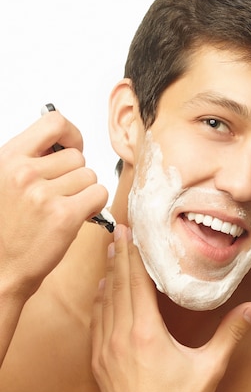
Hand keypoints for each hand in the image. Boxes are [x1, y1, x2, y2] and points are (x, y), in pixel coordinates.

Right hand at [0, 110, 107, 300]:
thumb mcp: (6, 182)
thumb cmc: (7, 229)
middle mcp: (23, 173)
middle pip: (77, 157)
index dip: (71, 134)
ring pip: (90, 177)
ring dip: (85, 193)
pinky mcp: (64, 216)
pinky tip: (78, 216)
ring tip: (65, 208)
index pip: (53, 123)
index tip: (72, 147)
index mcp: (8, 159)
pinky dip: (95, 206)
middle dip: (76, 176)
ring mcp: (43, 194)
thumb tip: (65, 143)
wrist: (2, 268)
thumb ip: (31, 160)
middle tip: (62, 195)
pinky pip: (98, 195)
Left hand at [90, 224, 250, 391]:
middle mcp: (120, 338)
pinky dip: (99, 304)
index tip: (127, 233)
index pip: (136, 282)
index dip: (131, 255)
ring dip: (107, 277)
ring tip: (110, 256)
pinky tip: (102, 293)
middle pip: (117, 286)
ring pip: (103, 303)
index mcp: (146, 333)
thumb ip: (231, 333)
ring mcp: (105, 352)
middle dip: (117, 257)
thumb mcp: (210, 366)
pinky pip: (96, 324)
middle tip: (117, 233)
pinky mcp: (98, 365)